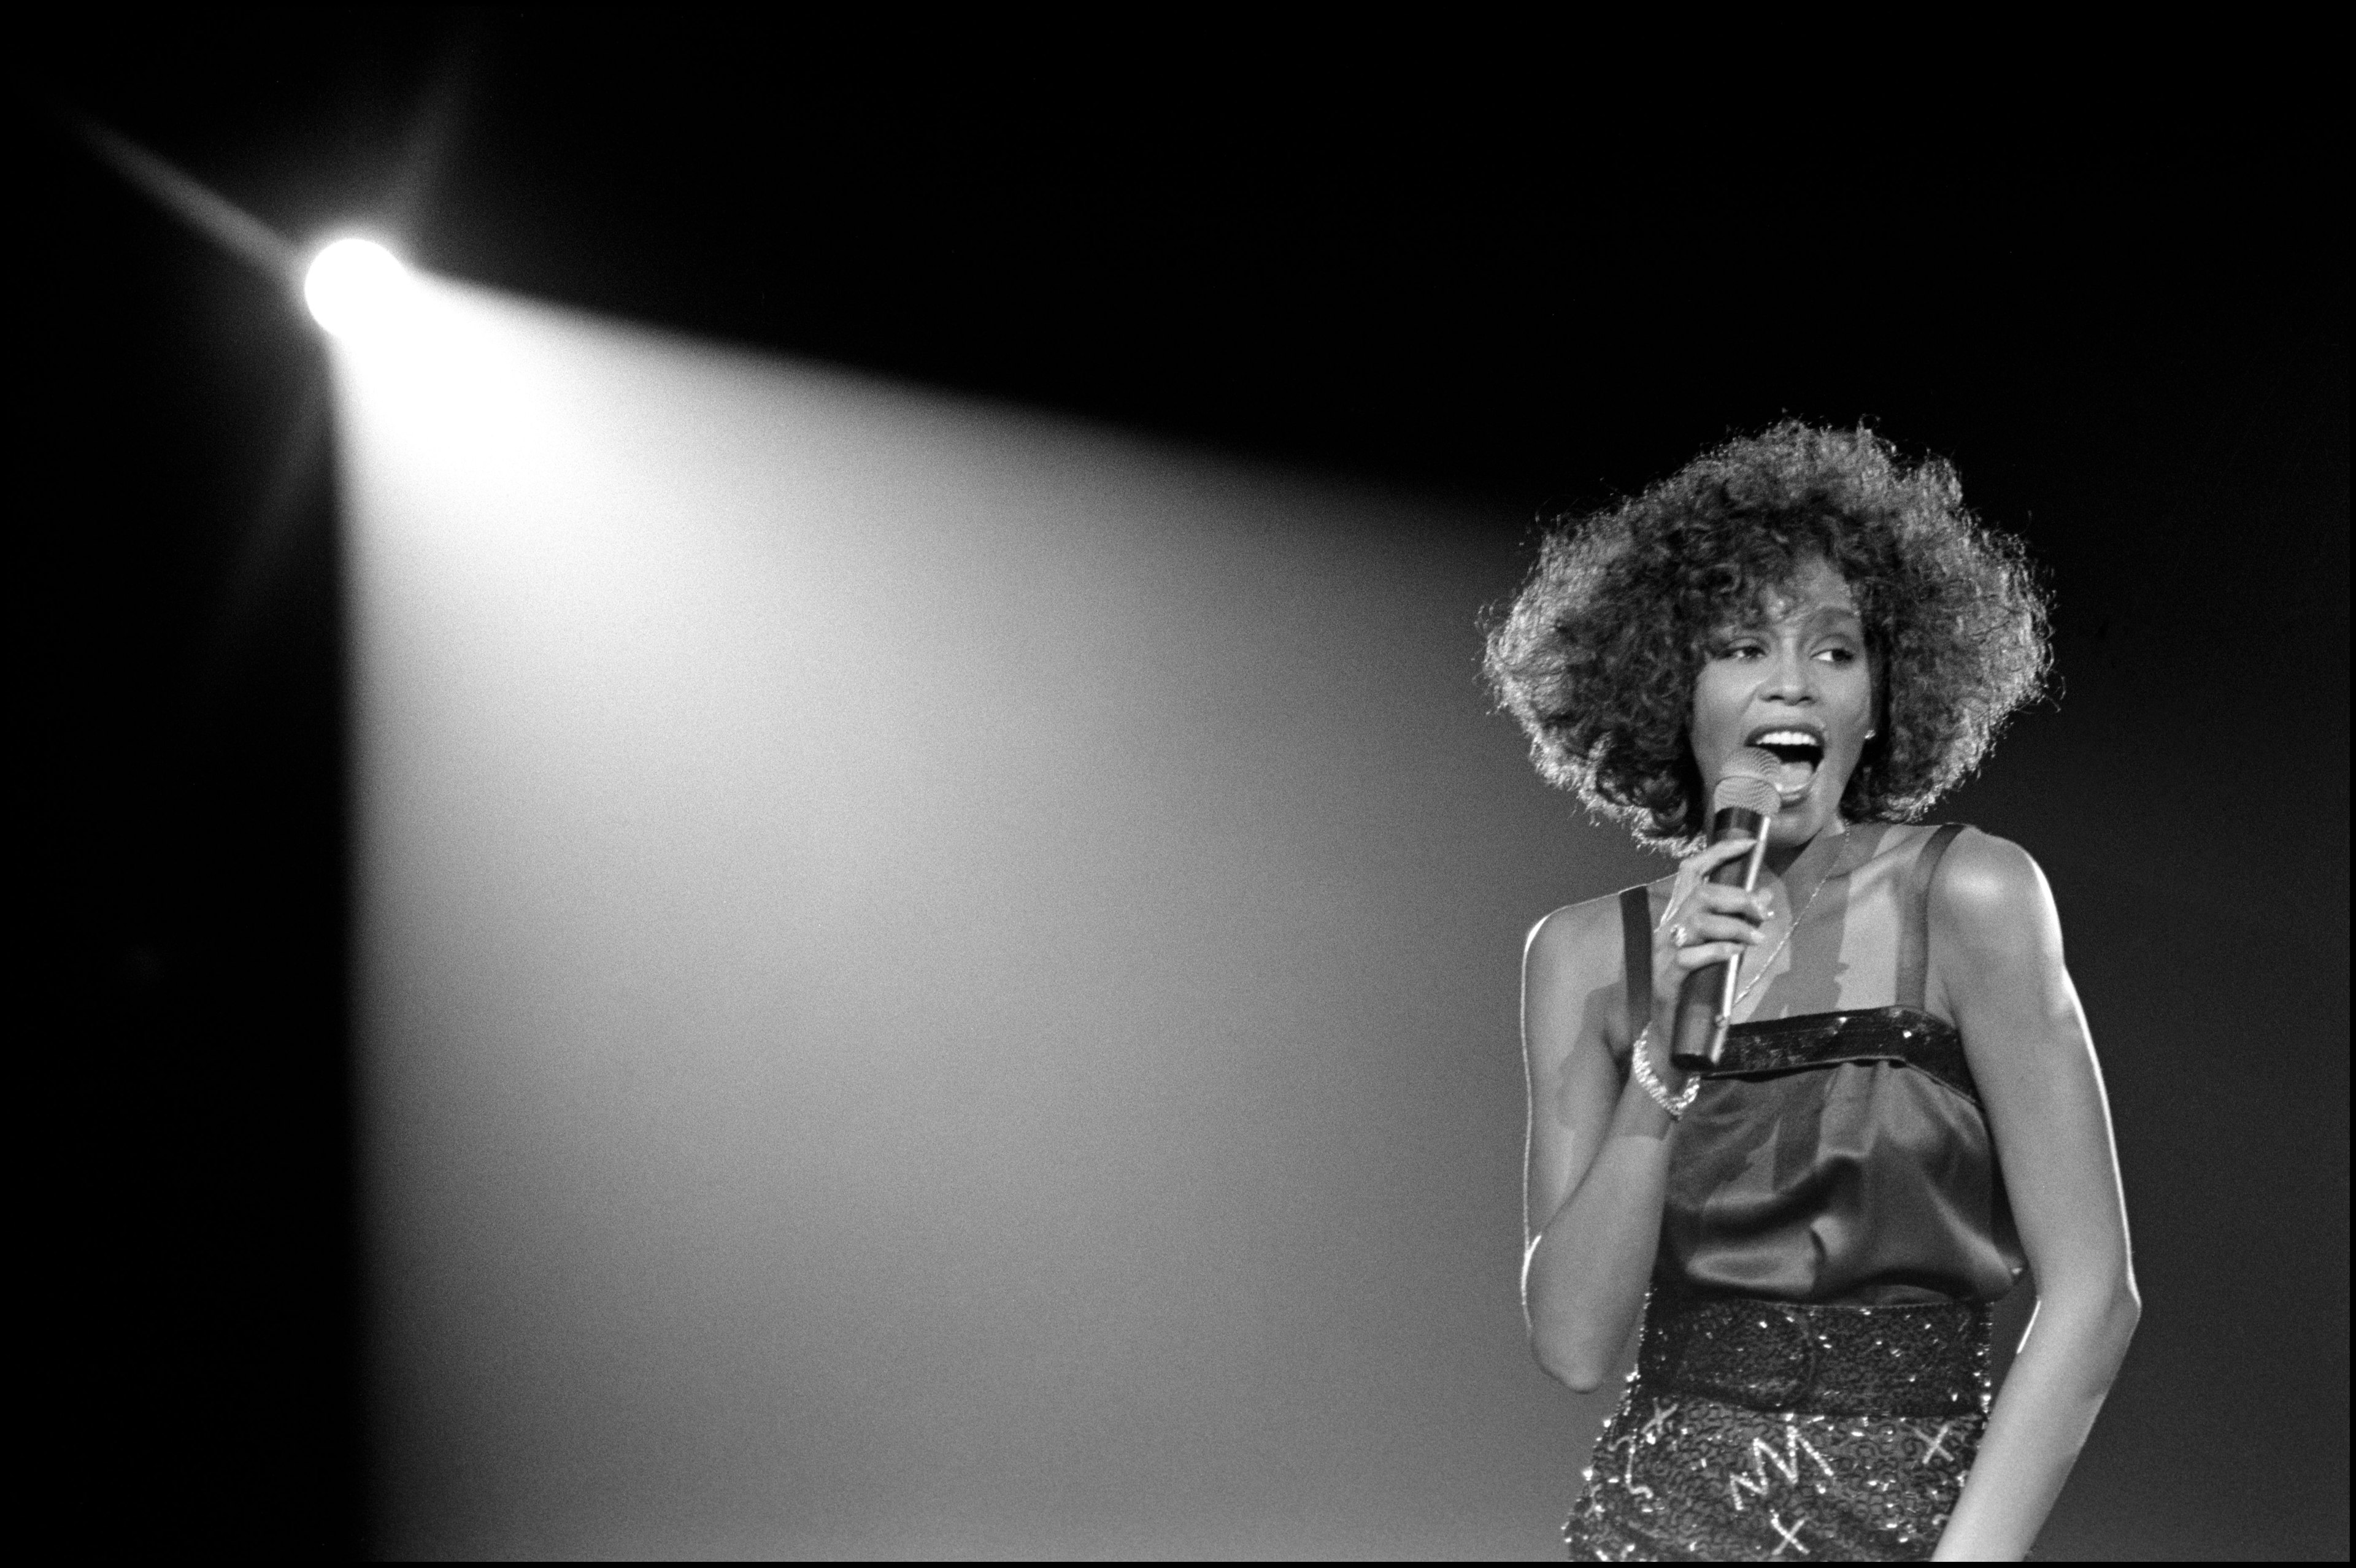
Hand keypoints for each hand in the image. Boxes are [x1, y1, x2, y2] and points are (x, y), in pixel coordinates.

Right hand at [1650, 837, 1772, 1062]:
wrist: (1671, 1033)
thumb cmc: (1697, 988)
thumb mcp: (1720, 949)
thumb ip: (1737, 923)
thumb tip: (1765, 896)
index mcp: (1678, 915)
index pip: (1692, 870)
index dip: (1719, 852)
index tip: (1750, 843)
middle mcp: (1668, 927)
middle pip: (1701, 893)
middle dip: (1738, 897)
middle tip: (1763, 911)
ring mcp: (1665, 951)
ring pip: (1699, 921)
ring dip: (1735, 926)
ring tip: (1756, 938)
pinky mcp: (1668, 976)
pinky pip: (1694, 956)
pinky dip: (1720, 951)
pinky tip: (1737, 954)